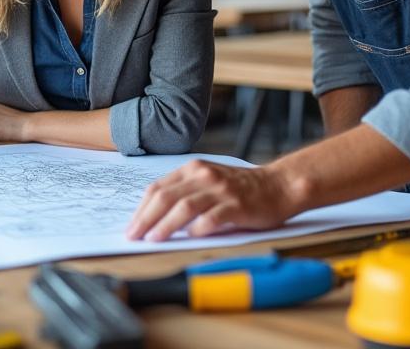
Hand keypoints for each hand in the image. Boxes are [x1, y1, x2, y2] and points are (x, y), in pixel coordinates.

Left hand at [126, 160, 299, 241]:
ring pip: (184, 207)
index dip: (141, 209)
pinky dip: (197, 229)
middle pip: (166, 197)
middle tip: (133, 235)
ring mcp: (220, 190)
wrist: (278, 185)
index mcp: (193, 169)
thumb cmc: (240, 188)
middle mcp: (204, 176)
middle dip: (146, 218)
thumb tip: (154, 217)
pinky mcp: (236, 205)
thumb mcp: (208, 180)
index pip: (158, 188)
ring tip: (153, 239)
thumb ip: (185, 192)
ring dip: (165, 225)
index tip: (131, 226)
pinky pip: (212, 218)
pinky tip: (189, 238)